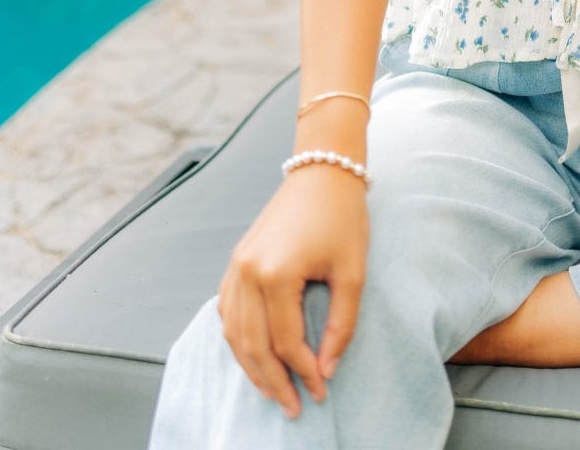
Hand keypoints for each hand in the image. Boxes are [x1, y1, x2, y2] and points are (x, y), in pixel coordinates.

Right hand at [217, 168, 368, 418]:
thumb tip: (326, 370)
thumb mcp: (352, 272)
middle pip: (252, 345)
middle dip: (273, 382)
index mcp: (275, 273)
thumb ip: (341, 325)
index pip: (285, 341)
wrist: (323, 170)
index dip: (304, 373)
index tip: (321, 393)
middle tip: (294, 408)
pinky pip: (227, 311)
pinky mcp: (236, 260)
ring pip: (233, 333)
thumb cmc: (343, 216)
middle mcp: (247, 272)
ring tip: (274, 391)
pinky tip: (254, 356)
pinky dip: (238, 339)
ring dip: (251, 367)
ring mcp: (236, 265)